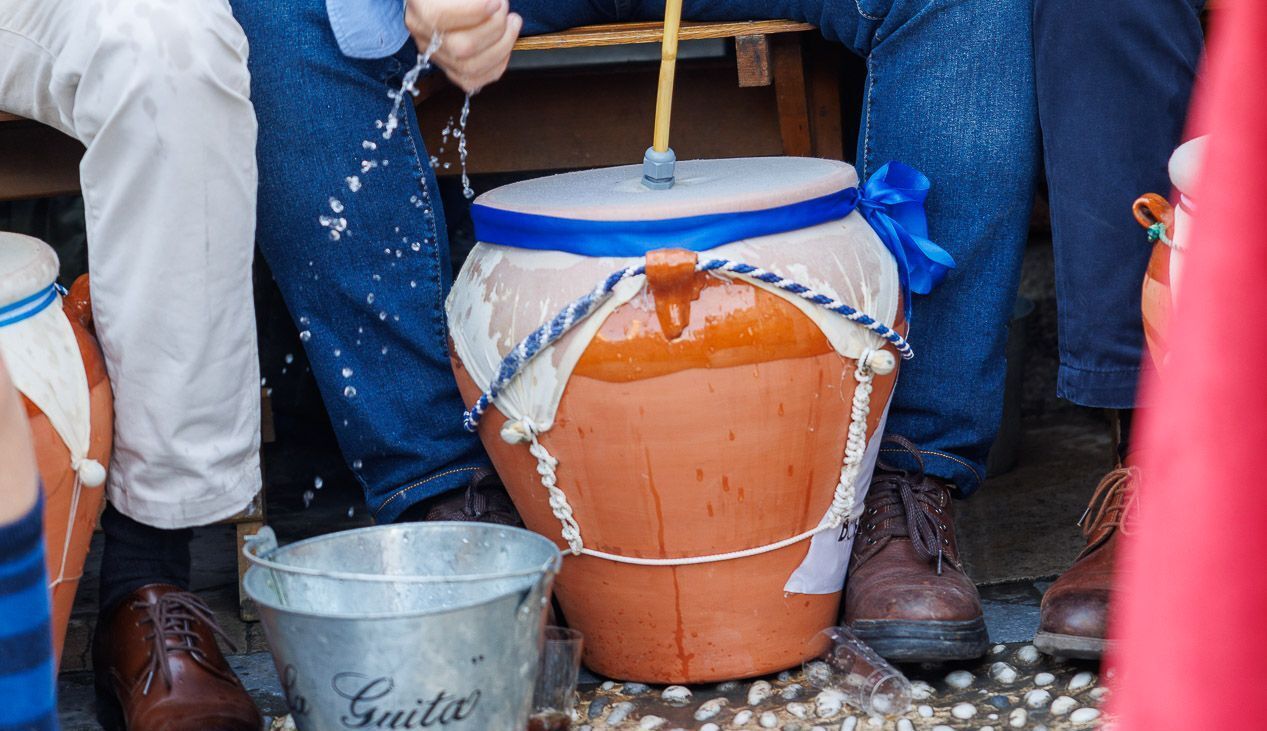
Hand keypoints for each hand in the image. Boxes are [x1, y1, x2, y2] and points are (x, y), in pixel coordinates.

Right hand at [405, 0, 522, 93]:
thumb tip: (495, 2)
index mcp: (419, 5)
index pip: (440, 17)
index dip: (475, 11)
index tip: (496, 2)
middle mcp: (422, 33)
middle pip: (461, 47)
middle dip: (495, 28)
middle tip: (504, 8)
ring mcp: (435, 54)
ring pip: (469, 68)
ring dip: (502, 46)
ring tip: (512, 22)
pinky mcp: (448, 68)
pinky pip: (473, 80)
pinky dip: (497, 65)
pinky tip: (505, 44)